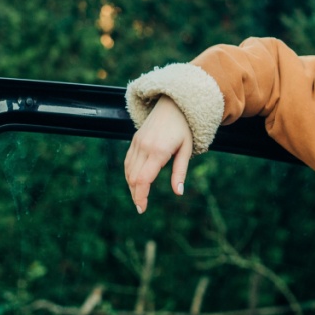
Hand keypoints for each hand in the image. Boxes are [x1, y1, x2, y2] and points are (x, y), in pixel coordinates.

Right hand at [124, 96, 193, 213]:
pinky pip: (128, 161)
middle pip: (133, 178)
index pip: (143, 179)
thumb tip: (178, 192)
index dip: (140, 196)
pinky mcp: (135, 140)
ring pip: (128, 170)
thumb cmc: (183, 128)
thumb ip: (180, 172)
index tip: (142, 209)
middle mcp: (145, 147)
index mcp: (159, 151)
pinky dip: (129, 174)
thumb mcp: (186, 150)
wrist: (172, 105)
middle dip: (135, 195)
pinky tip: (135, 182)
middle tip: (141, 207)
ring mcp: (137, 143)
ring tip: (139, 197)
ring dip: (131, 186)